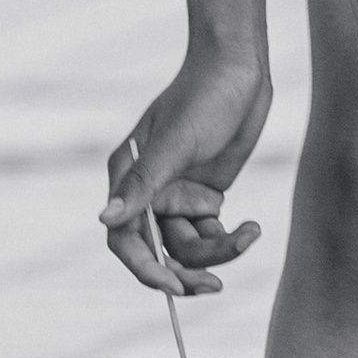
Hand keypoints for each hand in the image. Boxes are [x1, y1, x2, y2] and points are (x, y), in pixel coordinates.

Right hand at [100, 53, 271, 296]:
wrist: (240, 70)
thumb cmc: (202, 97)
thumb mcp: (174, 143)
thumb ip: (141, 185)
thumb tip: (104, 219)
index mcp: (128, 177)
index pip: (124, 237)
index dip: (144, 267)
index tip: (174, 286)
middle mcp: (149, 191)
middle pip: (157, 251)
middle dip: (184, 272)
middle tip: (214, 287)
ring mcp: (178, 195)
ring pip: (189, 248)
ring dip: (218, 253)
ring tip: (248, 235)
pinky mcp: (206, 195)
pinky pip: (212, 235)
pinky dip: (232, 239)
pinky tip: (252, 227)